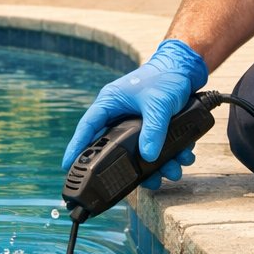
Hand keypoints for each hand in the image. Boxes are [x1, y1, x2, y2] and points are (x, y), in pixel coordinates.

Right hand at [61, 39, 208, 188]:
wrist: (186, 69)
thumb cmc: (166, 77)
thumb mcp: (159, 103)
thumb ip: (154, 129)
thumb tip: (148, 157)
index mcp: (111, 102)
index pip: (88, 127)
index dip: (76, 147)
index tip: (68, 166)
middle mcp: (120, 114)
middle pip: (115, 147)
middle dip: (129, 167)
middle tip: (134, 184)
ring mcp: (135, 122)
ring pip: (139, 152)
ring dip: (157, 165)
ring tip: (172, 172)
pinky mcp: (150, 127)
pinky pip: (155, 147)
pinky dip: (169, 156)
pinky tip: (182, 158)